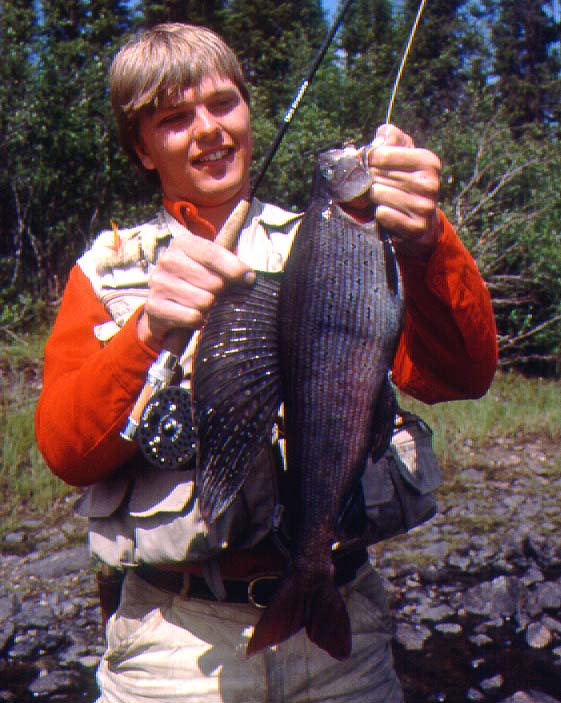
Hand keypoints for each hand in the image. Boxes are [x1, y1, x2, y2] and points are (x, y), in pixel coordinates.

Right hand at [137, 232, 254, 348]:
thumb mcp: (210, 267)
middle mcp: (168, 260)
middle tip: (215, 295)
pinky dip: (197, 321)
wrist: (163, 308)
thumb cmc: (195, 283)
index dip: (235, 269)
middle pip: (213, 282)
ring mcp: (159, 283)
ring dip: (209, 309)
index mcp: (183, 244)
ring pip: (204, 301)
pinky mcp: (154, 306)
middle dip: (220, 293)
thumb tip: (249, 276)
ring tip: (203, 306)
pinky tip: (193, 316)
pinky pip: (192, 317)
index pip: (213, 255)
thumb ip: (229, 266)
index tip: (249, 278)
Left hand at [366, 123, 442, 257]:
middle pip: (378, 175)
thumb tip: (381, 138)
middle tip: (375, 183)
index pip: (381, 155)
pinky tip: (387, 212)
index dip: (369, 160)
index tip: (369, 164)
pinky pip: (382, 214)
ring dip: (373, 196)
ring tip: (382, 198)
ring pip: (378, 193)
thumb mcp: (402, 152)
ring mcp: (424, 207)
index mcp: (428, 162)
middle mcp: (430, 184)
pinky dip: (379, 213)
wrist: (420, 218)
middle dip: (370, 179)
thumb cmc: (405, 179)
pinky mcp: (416, 227)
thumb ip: (390, 136)